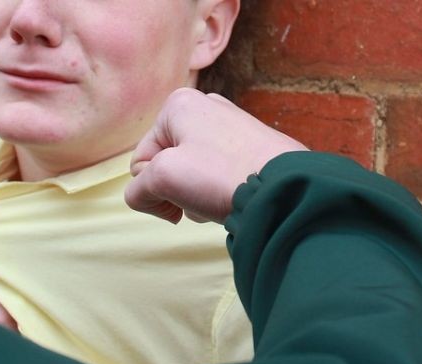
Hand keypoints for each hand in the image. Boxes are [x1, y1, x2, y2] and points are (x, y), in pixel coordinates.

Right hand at [125, 88, 307, 224]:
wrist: (283, 189)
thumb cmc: (221, 176)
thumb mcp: (162, 178)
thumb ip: (138, 189)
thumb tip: (149, 197)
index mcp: (177, 105)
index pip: (140, 161)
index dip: (151, 187)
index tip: (174, 200)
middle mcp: (204, 107)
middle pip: (166, 164)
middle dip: (176, 190)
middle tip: (198, 199)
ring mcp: (230, 126)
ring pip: (191, 172)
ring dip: (196, 194)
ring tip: (219, 198)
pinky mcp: (250, 146)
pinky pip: (217, 173)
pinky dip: (218, 190)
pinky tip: (234, 197)